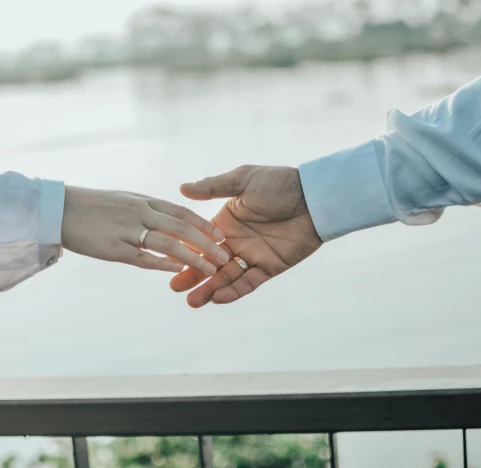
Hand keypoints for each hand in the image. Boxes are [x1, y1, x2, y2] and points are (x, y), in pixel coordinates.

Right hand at [62, 186, 229, 273]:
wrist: (59, 208)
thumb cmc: (91, 205)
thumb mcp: (124, 200)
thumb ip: (146, 209)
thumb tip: (165, 218)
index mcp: (144, 201)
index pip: (181, 211)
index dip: (202, 224)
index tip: (220, 235)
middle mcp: (140, 213)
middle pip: (181, 228)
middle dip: (206, 243)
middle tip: (224, 255)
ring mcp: (128, 230)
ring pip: (168, 244)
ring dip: (192, 257)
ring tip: (210, 269)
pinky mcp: (114, 248)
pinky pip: (143, 258)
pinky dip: (163, 264)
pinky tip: (178, 271)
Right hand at [170, 166, 321, 306]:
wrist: (314, 197)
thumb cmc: (279, 184)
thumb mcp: (243, 180)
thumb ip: (213, 187)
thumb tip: (182, 188)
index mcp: (226, 221)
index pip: (200, 240)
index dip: (184, 251)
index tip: (166, 261)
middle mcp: (236, 240)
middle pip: (209, 263)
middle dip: (192, 275)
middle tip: (174, 288)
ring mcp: (253, 255)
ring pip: (226, 277)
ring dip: (210, 289)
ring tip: (192, 301)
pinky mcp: (271, 266)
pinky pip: (249, 282)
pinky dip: (234, 291)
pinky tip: (218, 299)